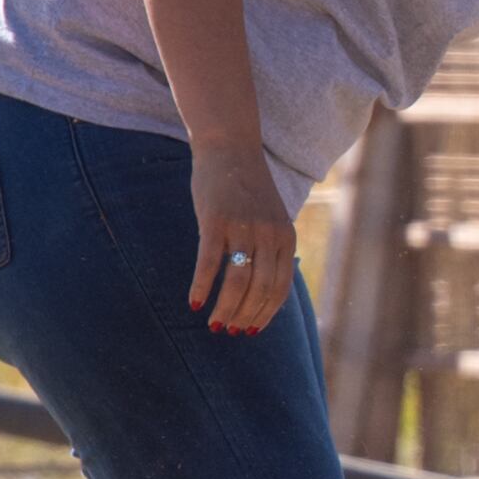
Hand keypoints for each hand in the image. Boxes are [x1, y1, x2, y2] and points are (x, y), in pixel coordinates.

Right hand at [184, 143, 296, 335]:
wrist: (230, 147)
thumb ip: (270, 248)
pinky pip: (209, 262)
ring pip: (237, 281)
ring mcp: (243, 228)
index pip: (280, 288)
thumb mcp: (269, 218)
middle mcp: (269, 235)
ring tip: (213, 324)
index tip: (252, 330)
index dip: (266, 313)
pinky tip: (192, 302)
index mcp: (286, 238)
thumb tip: (261, 288)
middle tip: (228, 331)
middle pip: (260, 289)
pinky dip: (201, 285)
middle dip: (245, 316)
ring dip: (225, 308)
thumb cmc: (247, 188)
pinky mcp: (215, 220)